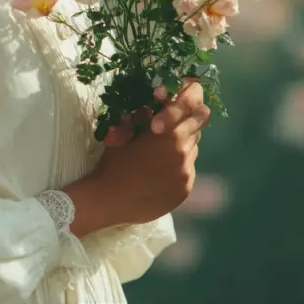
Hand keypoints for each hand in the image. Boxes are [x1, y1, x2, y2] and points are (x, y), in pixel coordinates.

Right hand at [64, 78, 210, 235]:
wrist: (108, 201)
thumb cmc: (113, 163)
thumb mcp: (125, 132)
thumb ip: (143, 116)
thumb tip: (153, 106)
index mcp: (169, 135)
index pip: (191, 109)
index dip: (184, 101)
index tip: (173, 101)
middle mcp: (183, 154)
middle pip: (195, 128)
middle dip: (184, 122)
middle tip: (169, 122)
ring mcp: (186, 174)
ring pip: (193, 149)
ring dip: (182, 144)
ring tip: (160, 150)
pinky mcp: (185, 190)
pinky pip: (188, 169)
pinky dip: (179, 164)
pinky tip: (160, 169)